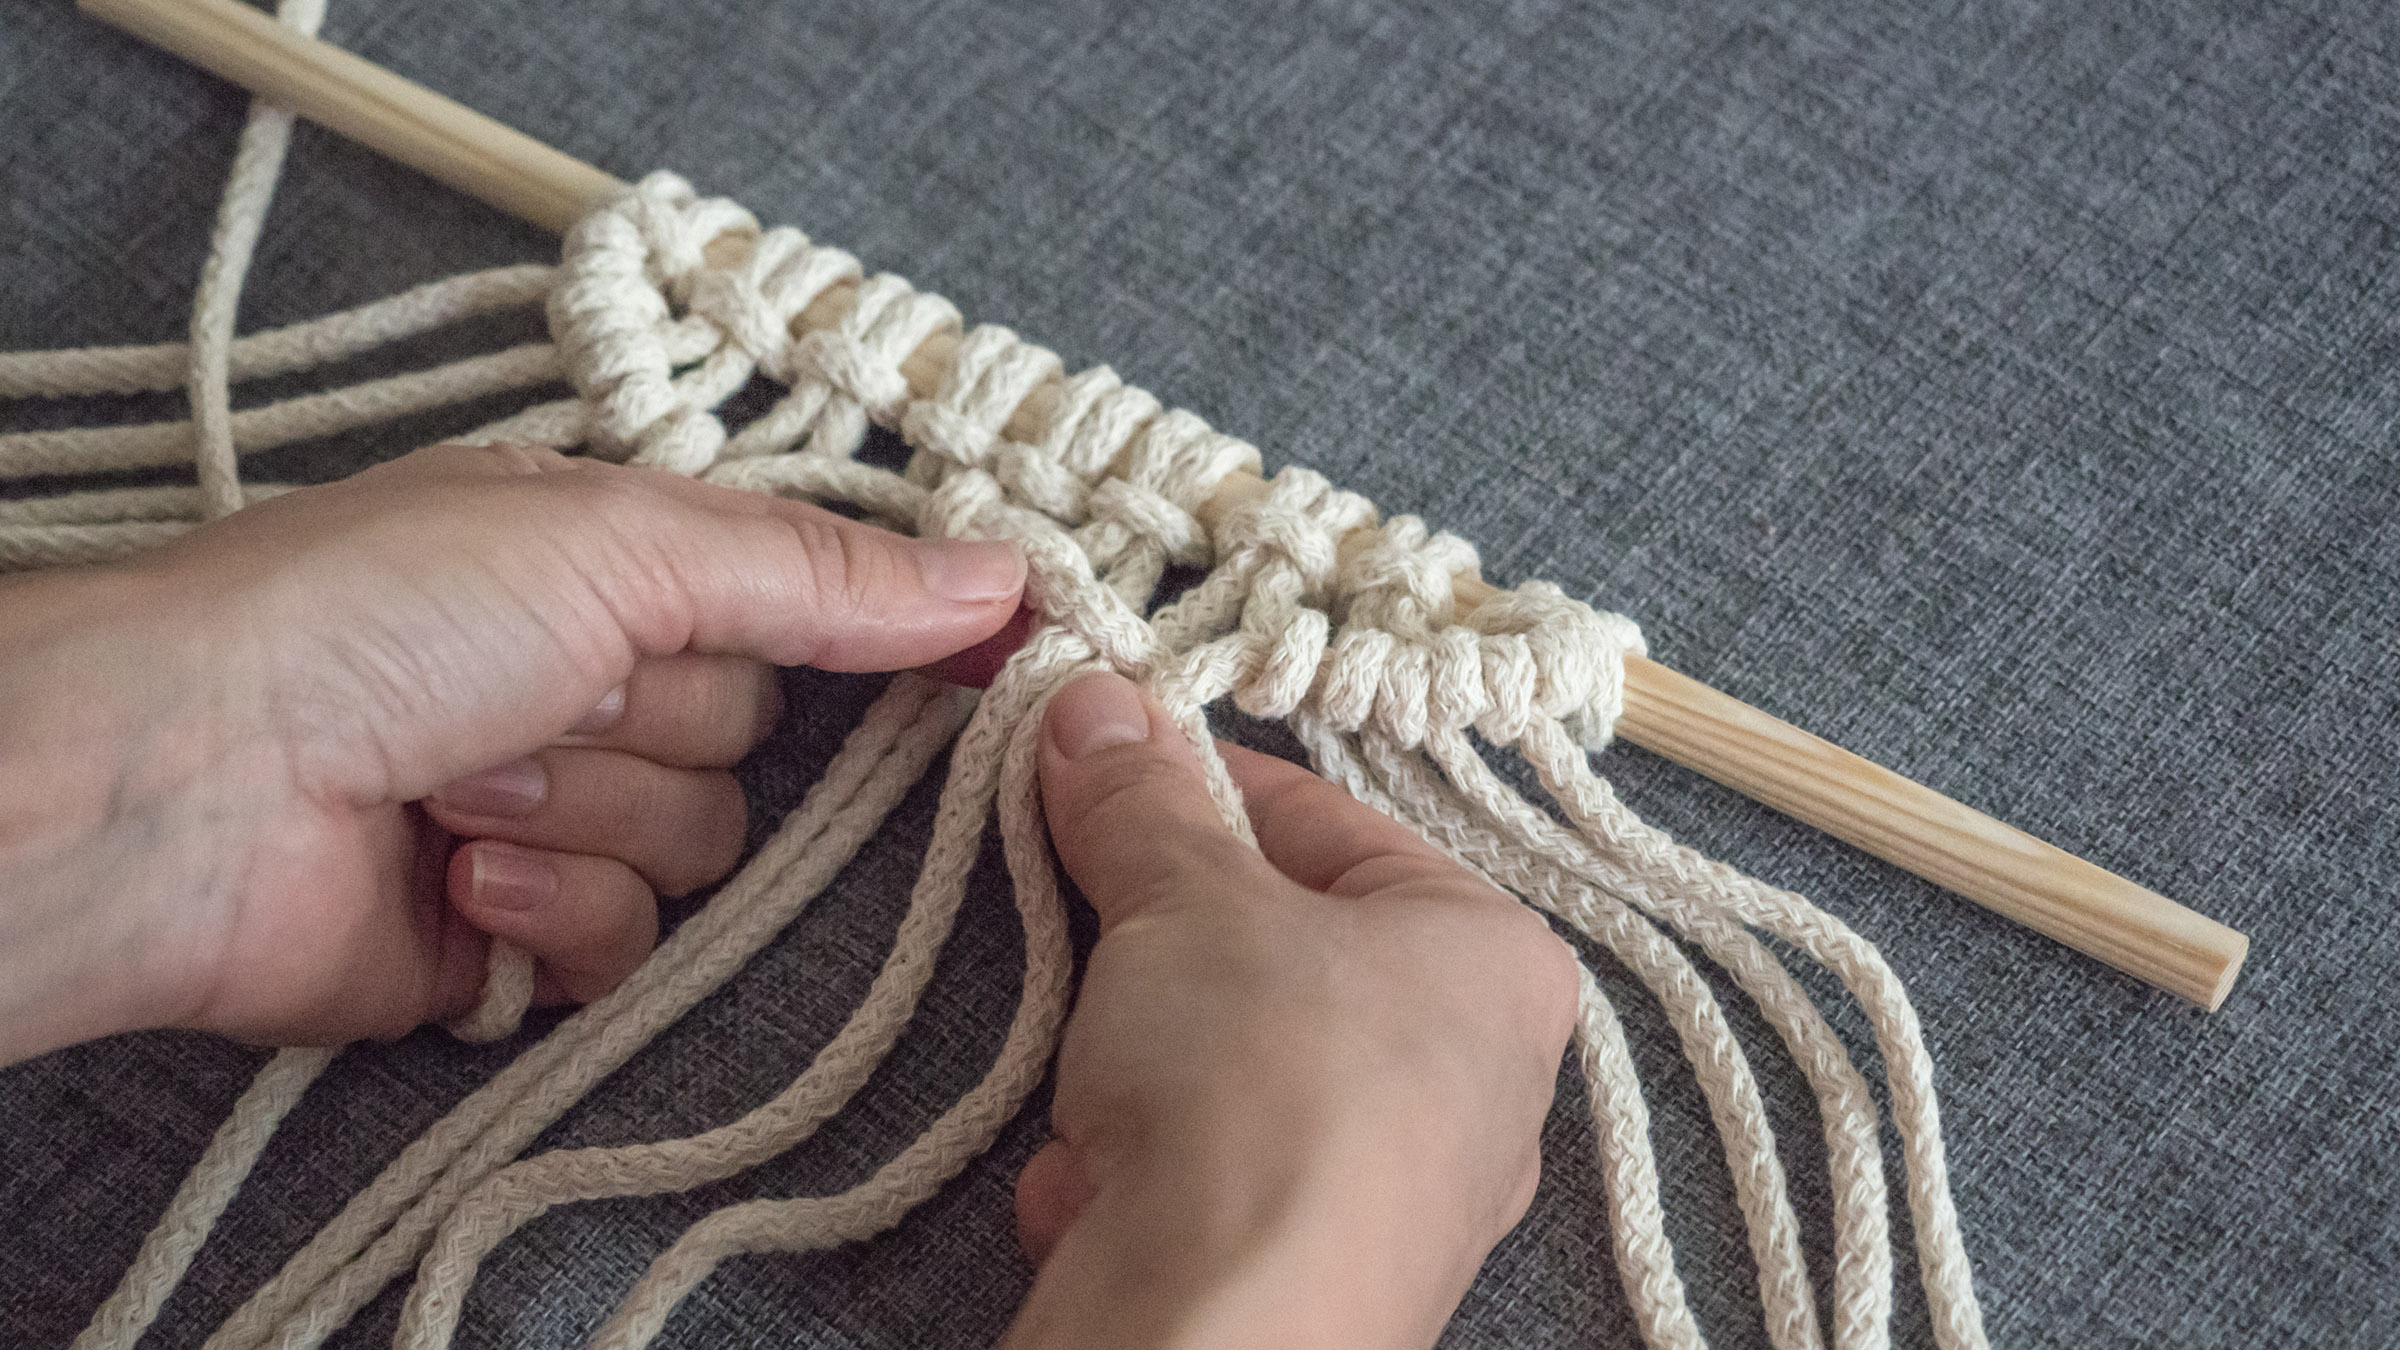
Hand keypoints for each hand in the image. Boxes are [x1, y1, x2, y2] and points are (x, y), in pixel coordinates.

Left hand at [0, 443, 1023, 1063]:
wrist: (191, 786)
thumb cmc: (380, 613)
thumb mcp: (624, 543)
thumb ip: (821, 572)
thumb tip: (1003, 574)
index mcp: (610, 557)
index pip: (803, 593)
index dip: (885, 627)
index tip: (992, 652)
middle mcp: (589, 675)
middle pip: (755, 731)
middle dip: (655, 720)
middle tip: (547, 691)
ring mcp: (553, 809)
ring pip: (699, 842)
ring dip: (590, 814)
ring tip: (465, 782)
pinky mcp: (517, 934)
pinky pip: (630, 944)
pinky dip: (554, 912)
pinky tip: (462, 877)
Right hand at [1002, 674, 1579, 1349]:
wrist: (1226, 1335)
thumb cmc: (1256, 1079)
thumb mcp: (1184, 900)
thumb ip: (1138, 801)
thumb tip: (1094, 705)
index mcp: (1492, 957)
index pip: (1331, 825)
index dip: (1201, 787)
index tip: (1103, 766)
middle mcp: (1477, 1079)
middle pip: (1280, 954)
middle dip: (1161, 948)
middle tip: (1089, 918)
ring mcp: (1406, 1194)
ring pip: (1233, 1077)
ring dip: (1137, 1073)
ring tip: (1103, 1090)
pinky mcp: (1325, 1274)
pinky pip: (1208, 1183)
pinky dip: (1137, 1178)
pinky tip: (1101, 1196)